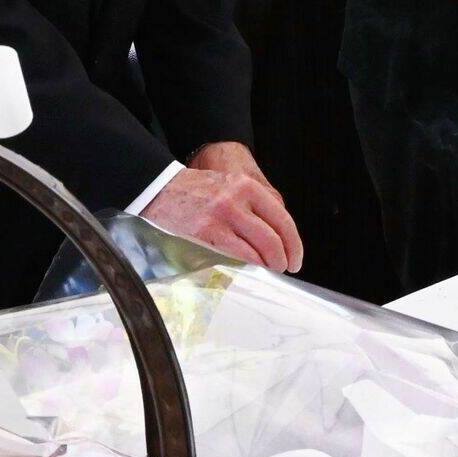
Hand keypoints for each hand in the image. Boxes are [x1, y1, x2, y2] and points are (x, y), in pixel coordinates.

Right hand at [142, 142, 303, 272]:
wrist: (161, 188)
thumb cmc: (198, 191)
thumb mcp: (231, 188)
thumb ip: (252, 207)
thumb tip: (275, 238)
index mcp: (247, 186)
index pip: (282, 218)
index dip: (293, 242)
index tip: (296, 256)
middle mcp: (237, 199)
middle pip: (273, 236)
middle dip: (284, 257)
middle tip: (286, 267)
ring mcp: (221, 216)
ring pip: (257, 248)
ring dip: (269, 264)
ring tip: (271, 270)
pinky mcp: (204, 232)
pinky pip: (234, 254)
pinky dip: (248, 264)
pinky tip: (251, 269)